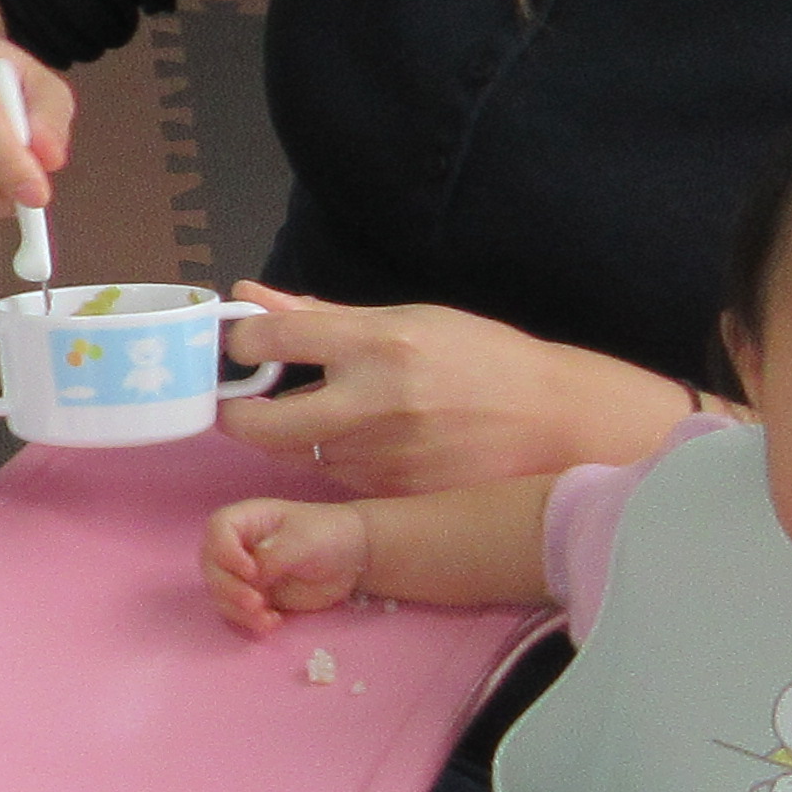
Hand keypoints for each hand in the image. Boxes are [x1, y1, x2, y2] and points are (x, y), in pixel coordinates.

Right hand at [203, 496, 370, 635]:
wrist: (352, 559)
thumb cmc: (327, 535)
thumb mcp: (303, 539)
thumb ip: (274, 555)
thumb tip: (252, 577)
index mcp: (245, 521)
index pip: (217, 530)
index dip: (226, 552)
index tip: (252, 571)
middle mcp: (237, 546)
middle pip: (212, 566)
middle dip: (229, 589)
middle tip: (255, 603)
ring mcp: (243, 574)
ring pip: (221, 593)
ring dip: (238, 610)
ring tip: (267, 620)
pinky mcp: (254, 597)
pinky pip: (239, 612)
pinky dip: (250, 621)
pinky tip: (272, 623)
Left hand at [211, 286, 669, 495]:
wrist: (555, 420)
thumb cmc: (482, 358)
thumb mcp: (408, 319)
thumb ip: (321, 315)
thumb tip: (251, 297)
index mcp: (376, 343)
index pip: (270, 340)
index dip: (241, 344)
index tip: (242, 347)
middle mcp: (373, 402)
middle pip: (259, 425)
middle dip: (236, 416)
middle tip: (242, 405)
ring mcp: (382, 455)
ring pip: (300, 454)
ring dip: (300, 437)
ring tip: (343, 414)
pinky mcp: (395, 494)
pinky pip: (339, 478)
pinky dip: (341, 460)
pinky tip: (377, 442)